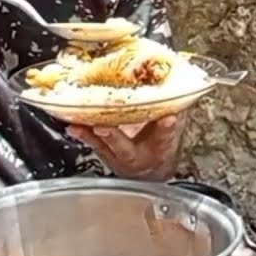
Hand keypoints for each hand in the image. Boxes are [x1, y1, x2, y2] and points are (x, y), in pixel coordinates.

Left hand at [67, 114, 185, 180]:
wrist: (150, 170)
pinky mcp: (104, 153)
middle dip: (114, 137)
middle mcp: (137, 156)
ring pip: (103, 147)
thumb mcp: (173, 131)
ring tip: (78, 126)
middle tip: (103, 127)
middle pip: (125, 148)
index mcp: (160, 148)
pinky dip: (82, 134)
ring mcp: (117, 156)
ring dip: (90, 136)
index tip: (168, 118)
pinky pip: (92, 144)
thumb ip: (176, 111)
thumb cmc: (160, 146)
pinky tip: (72, 126)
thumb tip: (182, 84)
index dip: (166, 128)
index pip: (165, 137)